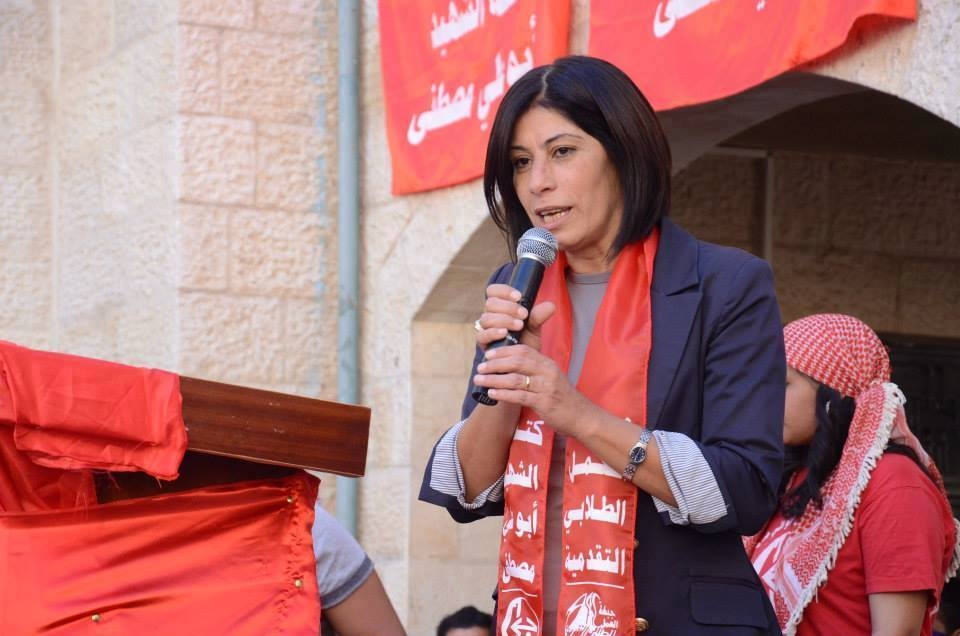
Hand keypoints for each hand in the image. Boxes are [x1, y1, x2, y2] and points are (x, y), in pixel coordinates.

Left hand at [473, 342, 595, 435]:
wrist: (581, 417)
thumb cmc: (562, 398)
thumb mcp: (550, 378)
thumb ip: (533, 370)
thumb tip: (508, 366)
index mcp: (548, 363)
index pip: (523, 350)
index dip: (504, 351)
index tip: (489, 355)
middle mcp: (547, 372)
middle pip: (517, 362)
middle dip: (495, 364)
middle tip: (480, 368)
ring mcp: (546, 387)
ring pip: (515, 379)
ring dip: (494, 379)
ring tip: (480, 380)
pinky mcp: (543, 403)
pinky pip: (519, 396)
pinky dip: (503, 394)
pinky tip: (492, 394)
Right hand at [474, 283, 555, 350]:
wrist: (521, 365)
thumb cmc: (526, 342)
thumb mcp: (534, 328)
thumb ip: (539, 316)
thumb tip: (551, 306)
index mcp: (500, 307)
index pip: (493, 291)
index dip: (503, 290)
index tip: (519, 296)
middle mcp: (490, 316)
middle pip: (490, 303)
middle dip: (508, 307)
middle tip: (524, 314)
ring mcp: (485, 329)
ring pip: (486, 318)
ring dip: (503, 319)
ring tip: (519, 325)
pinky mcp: (483, 344)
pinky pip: (482, 335)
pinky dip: (493, 332)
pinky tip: (504, 332)